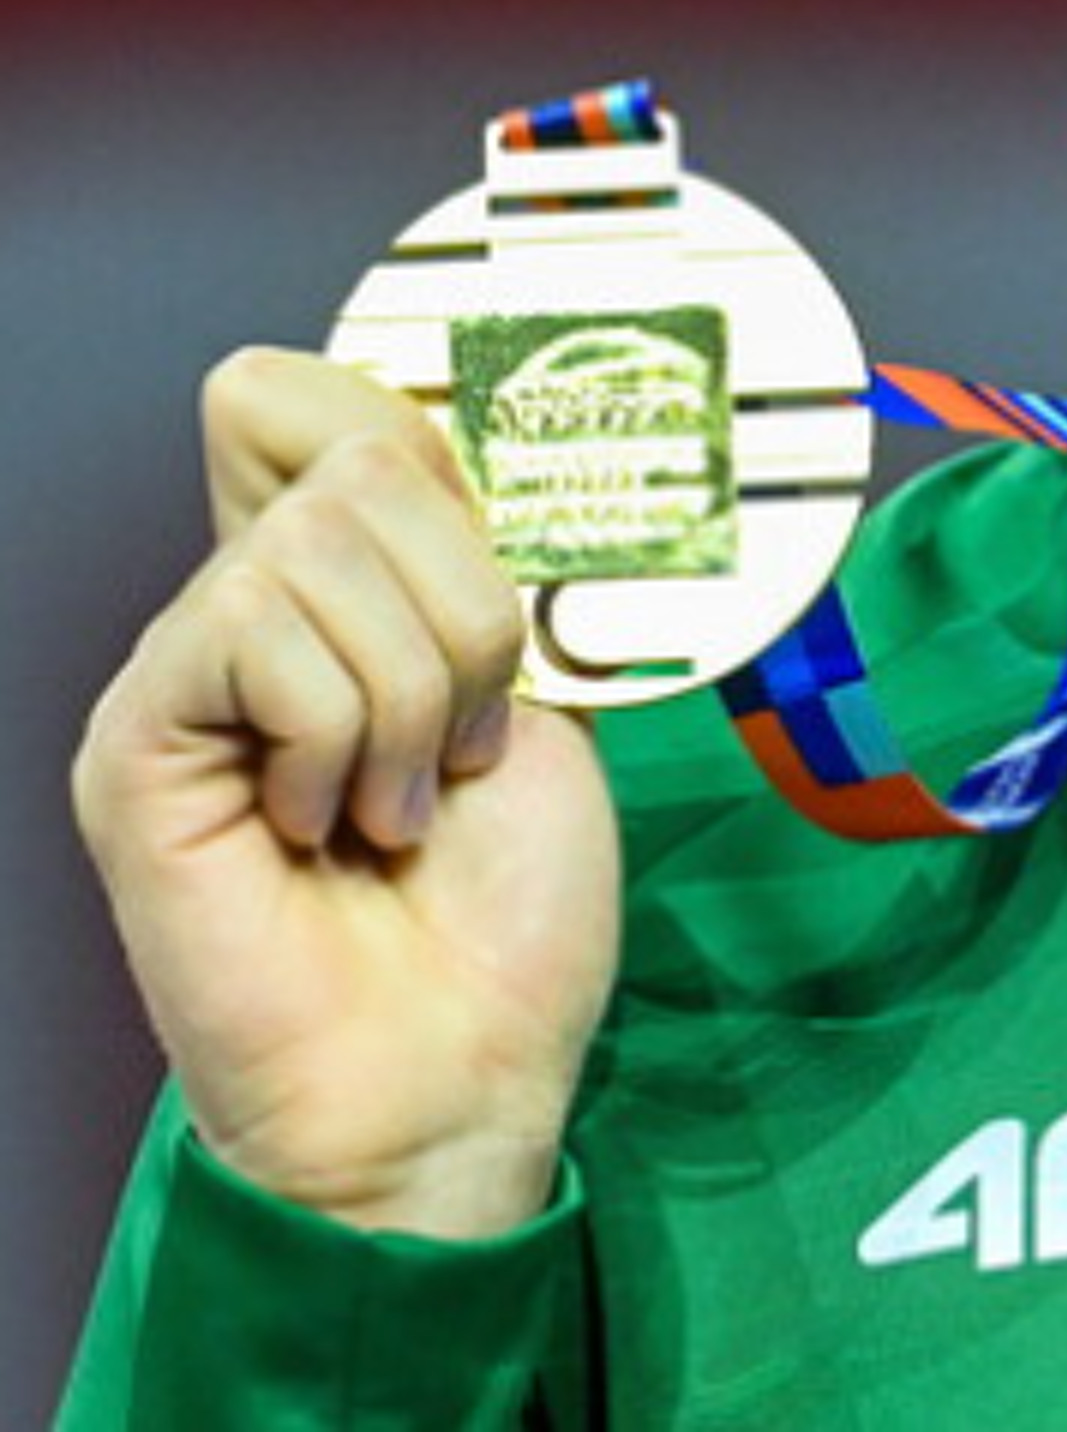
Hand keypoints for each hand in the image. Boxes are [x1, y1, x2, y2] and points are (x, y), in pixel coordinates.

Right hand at [72, 350, 620, 1237]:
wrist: (462, 1064)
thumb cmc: (507, 901)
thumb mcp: (535, 682)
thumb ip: (480, 554)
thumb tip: (443, 425)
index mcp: (343, 584)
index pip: (317, 396)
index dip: (408, 425)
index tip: (491, 552)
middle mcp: (244, 606)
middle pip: (360, 456)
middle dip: (464, 607)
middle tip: (463, 745)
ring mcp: (182, 671)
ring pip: (319, 543)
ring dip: (413, 689)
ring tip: (402, 802)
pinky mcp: (136, 740)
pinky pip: (252, 629)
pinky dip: (338, 730)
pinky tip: (330, 824)